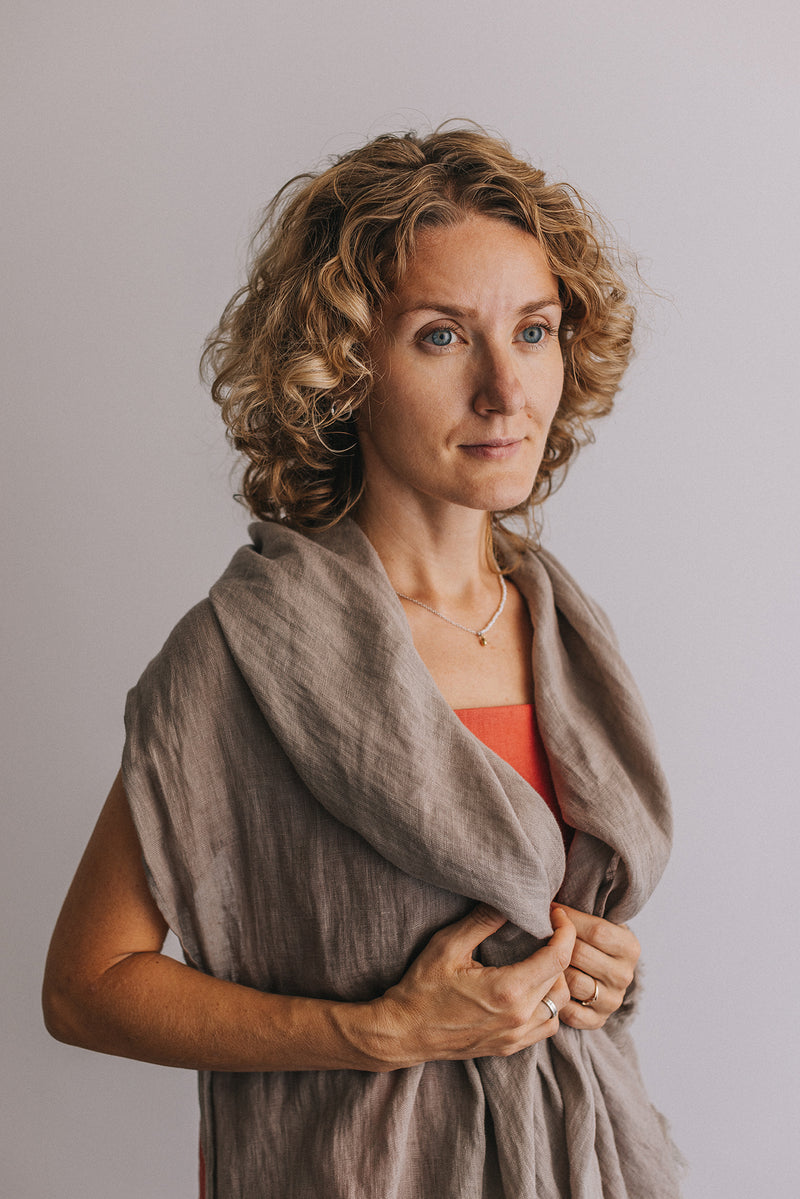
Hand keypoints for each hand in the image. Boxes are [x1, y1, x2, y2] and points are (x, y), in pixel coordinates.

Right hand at [367, 905, 575, 1068]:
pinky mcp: (509, 1047)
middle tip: (546, 931)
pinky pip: (546, 1027)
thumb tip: (510, 900)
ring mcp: (515, 1037)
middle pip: (562, 980)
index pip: (558, 958)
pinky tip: (531, 990)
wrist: (404, 1032)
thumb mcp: (448, 945)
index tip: (555, 914)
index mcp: (508, 990)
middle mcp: (518, 1018)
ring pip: (559, 1007)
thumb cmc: (422, 987)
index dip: (564, 931)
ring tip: (540, 960)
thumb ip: (483, 921)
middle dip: (560, 951)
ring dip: (556, 982)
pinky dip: (547, 1006)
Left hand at [551, 903, 640, 1030]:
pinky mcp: (598, 1020)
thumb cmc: (591, 939)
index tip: (548, 910)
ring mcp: (613, 1000)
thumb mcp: (596, 921)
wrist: (601, 972)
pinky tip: (546, 985)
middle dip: (556, 943)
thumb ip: (581, 913)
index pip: (596, 931)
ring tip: (540, 957)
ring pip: (573, 982)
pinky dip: (556, 998)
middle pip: (581, 955)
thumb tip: (552, 900)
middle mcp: (625, 975)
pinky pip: (570, 1011)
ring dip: (553, 969)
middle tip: (537, 933)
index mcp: (630, 947)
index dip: (569, 919)